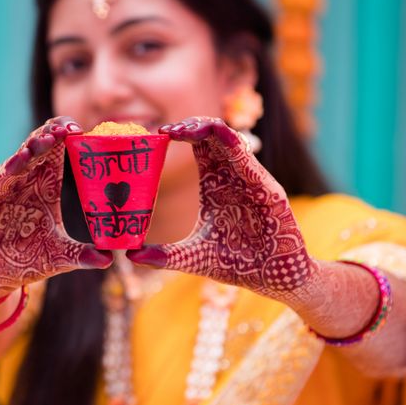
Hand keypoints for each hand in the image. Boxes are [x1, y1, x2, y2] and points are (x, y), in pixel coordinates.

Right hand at [0, 116, 113, 299]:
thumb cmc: (23, 260)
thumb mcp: (57, 255)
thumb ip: (81, 254)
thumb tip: (108, 259)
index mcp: (44, 185)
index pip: (58, 153)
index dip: (69, 140)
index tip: (84, 133)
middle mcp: (25, 179)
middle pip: (40, 145)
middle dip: (53, 132)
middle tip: (70, 128)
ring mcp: (4, 184)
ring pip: (20, 156)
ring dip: (34, 146)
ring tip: (49, 139)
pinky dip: (11, 168)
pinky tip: (21, 161)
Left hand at [125, 116, 319, 298]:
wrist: (276, 281)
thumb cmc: (239, 264)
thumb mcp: (193, 258)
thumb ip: (164, 256)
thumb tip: (130, 255)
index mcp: (217, 184)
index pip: (201, 145)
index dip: (183, 133)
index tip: (160, 134)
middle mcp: (235, 177)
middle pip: (216, 135)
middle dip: (194, 124)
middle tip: (169, 129)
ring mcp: (253, 182)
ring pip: (233, 141)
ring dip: (212, 128)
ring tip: (187, 129)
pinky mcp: (269, 192)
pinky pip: (251, 163)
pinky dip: (235, 147)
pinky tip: (219, 136)